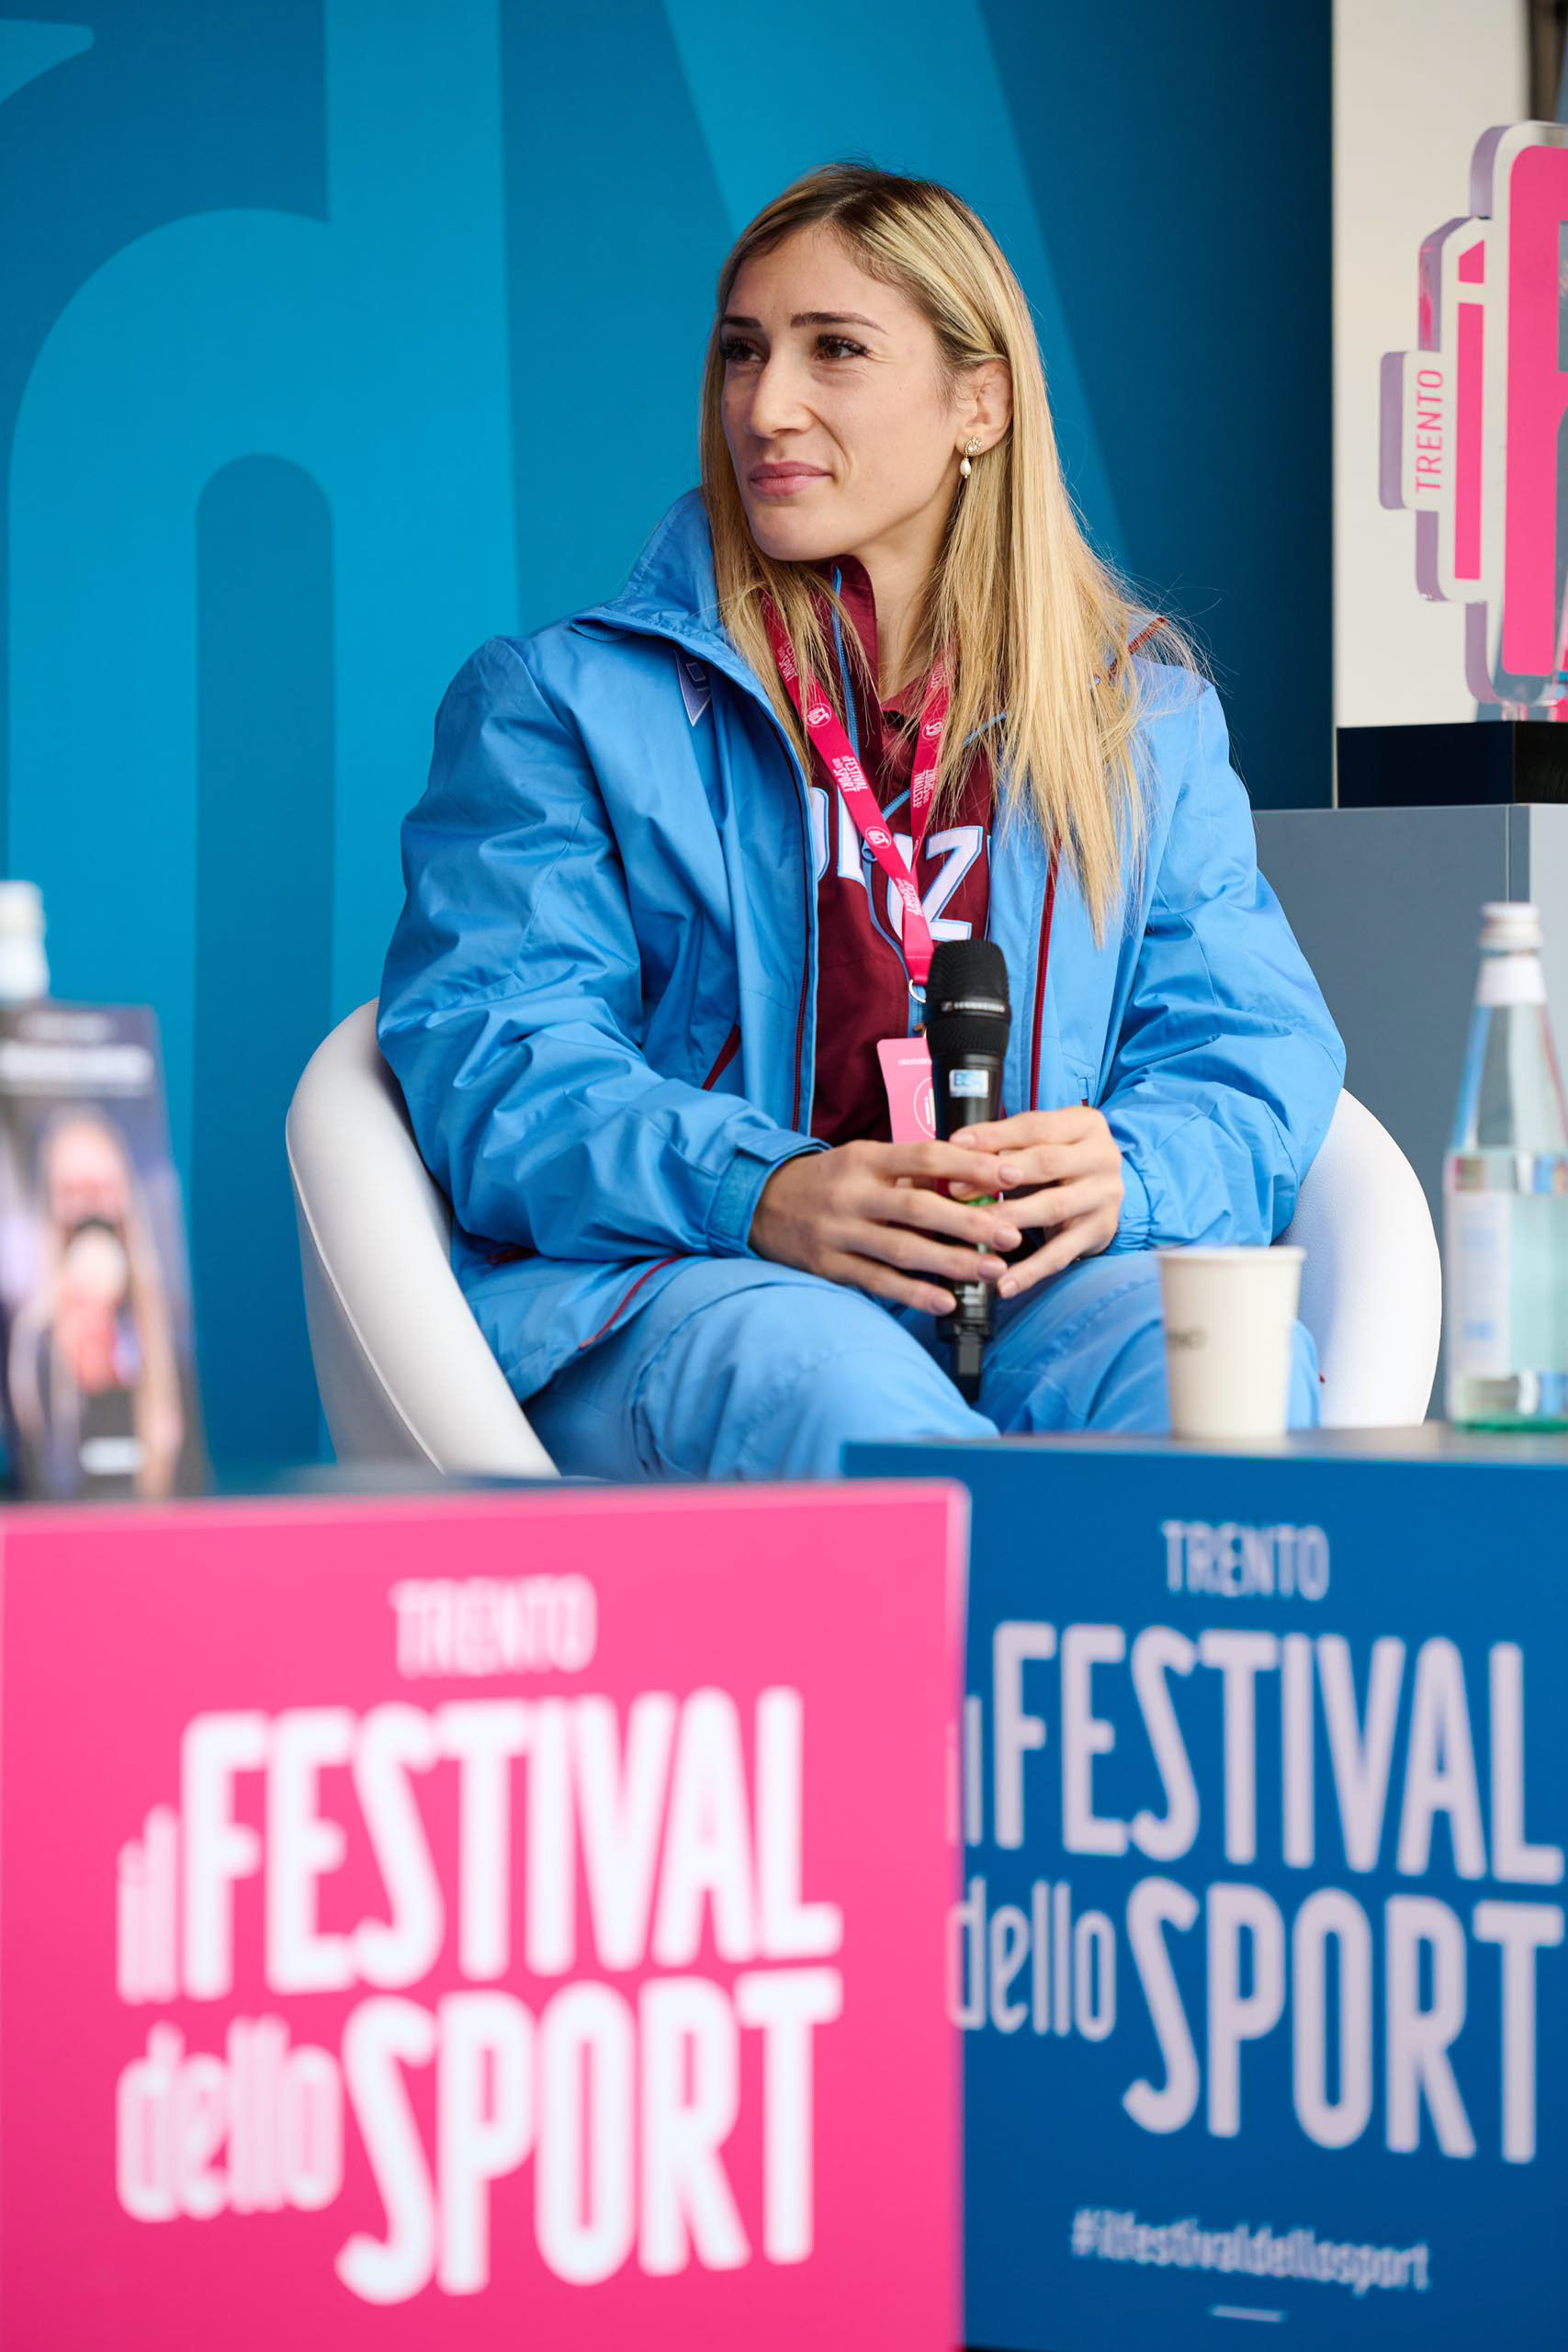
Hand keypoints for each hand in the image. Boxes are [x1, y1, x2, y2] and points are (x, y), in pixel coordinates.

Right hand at [750, 1140, 1021, 1314]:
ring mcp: (838, 1233)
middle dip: (970, 1223)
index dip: (971, 1166)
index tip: (1010, 1174)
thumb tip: (973, 1178)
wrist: (760, 1202)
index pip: (925, 1157)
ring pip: (902, 1250)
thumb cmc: (828, 1180)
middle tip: (1012, 1234)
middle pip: (918, 1208)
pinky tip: (945, 1301)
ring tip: (992, 1271)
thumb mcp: (862, 1160)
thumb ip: (909, 1171)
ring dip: (952, 1262)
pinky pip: (877, 1282)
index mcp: (865, 1158)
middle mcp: (852, 1194)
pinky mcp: (828, 1266)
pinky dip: (913, 1294)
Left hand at [949, 1108, 1123, 1298]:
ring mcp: (1105, 1195)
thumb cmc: (1057, 1162)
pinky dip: (1030, 1271)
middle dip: (996, 1176)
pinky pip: (1061, 1254)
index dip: (993, 1136)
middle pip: (1045, 1163)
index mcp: (1085, 1123)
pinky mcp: (1101, 1231)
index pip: (1035, 1126)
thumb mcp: (1038, 1143)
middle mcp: (1103, 1156)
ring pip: (1052, 1208)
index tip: (954, 1145)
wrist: (1102, 1190)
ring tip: (971, 1232)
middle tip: (954, 1190)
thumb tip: (952, 1153)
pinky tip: (1003, 1285)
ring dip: (1008, 1220)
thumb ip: (1003, 1145)